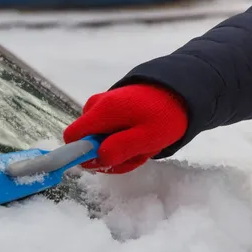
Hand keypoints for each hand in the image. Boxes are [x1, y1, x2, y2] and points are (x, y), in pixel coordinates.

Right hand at [63, 84, 187, 173]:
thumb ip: (120, 149)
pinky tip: (140, 139)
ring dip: (119, 151)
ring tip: (142, 146)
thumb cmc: (164, 115)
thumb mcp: (147, 137)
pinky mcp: (109, 110)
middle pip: (87, 142)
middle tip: (136, 155)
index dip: (81, 154)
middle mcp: (95, 107)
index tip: (105, 162)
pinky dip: (122, 141)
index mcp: (101, 111)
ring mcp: (101, 107)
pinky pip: (106, 132)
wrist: (180, 90)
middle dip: (109, 155)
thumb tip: (94, 159)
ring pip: (98, 140)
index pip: (72, 137)